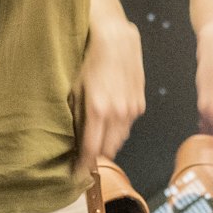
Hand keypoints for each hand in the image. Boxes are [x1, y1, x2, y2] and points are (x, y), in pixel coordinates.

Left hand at [76, 17, 144, 172]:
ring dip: (108, 143)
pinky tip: (109, 122)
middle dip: (97, 156)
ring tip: (96, 142)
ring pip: (120, 138)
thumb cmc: (90, 59)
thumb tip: (72, 138)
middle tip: (84, 159)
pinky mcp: (140, 103)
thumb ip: (75, 116)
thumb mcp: (74, 87)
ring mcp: (131, 109)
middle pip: (108, 149)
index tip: (76, 174)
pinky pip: (128, 125)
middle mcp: (118, 113)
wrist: (116, 38)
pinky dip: (118, 129)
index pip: (91, 150)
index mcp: (98, 110)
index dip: (83, 165)